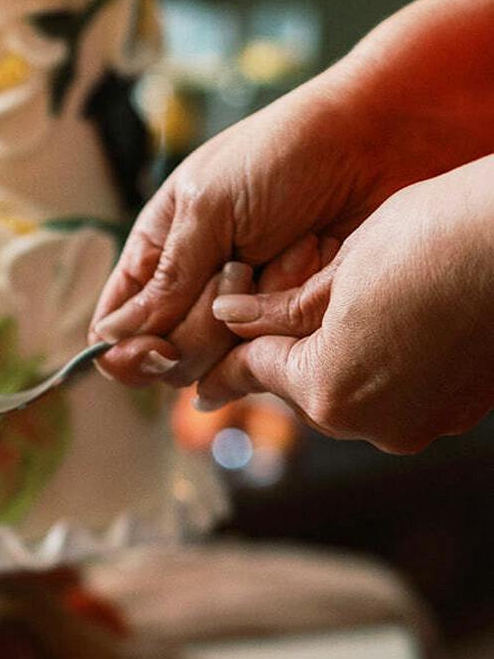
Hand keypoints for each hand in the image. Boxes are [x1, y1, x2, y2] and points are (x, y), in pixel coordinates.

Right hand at [89, 72, 438, 385]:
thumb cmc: (287, 153)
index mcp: (157, 254)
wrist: (382, 139)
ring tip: (287, 252)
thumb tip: (109, 338)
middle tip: (238, 268)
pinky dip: (289, 316)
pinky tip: (311, 264)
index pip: (115, 329)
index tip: (157, 345)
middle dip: (200, 324)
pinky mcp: (285, 326)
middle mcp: (190, 291)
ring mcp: (239, 313)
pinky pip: (266, 355)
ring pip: (214, 364)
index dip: (127, 350)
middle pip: (164, 357)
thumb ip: (164, 281)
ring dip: (250, 313)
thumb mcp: (209, 206)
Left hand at [196, 157, 493, 453]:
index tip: (201, 384)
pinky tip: (398, 328)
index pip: (257, 374)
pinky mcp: (459, 411)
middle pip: (303, 390)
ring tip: (346, 320)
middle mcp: (369, 422)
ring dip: (338, 363)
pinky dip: (387, 368)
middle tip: (263, 340)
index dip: (226, 369)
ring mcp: (419, 422)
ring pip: (351, 395)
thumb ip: (279, 309)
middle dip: (286, 360)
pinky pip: (400, 394)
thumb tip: (231, 317)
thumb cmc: (439, 236)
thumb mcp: (342, 266)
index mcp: (327, 389)